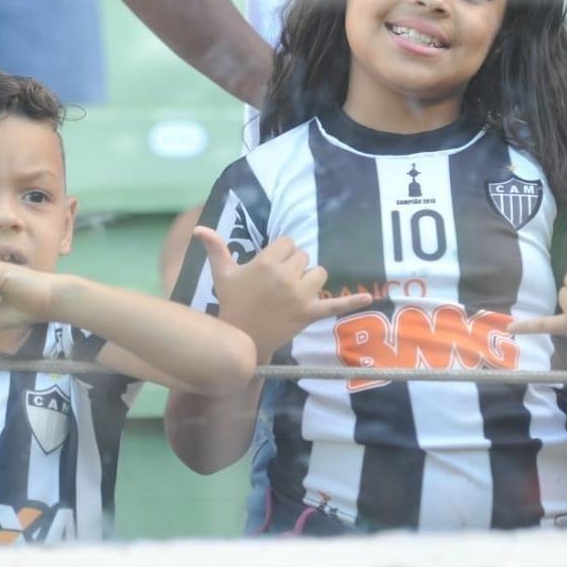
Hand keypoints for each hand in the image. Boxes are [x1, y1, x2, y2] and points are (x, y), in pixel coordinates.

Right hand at [193, 227, 370, 359]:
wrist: (241, 338)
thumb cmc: (231, 303)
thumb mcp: (222, 274)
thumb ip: (215, 248)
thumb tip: (198, 228)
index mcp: (267, 263)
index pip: (288, 243)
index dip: (280, 253)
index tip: (269, 267)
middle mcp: (286, 276)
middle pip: (304, 257)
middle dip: (293, 266)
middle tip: (277, 284)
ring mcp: (300, 295)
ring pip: (319, 273)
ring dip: (310, 280)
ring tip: (293, 292)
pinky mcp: (310, 313)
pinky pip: (335, 305)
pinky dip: (352, 301)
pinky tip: (368, 297)